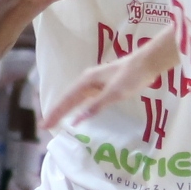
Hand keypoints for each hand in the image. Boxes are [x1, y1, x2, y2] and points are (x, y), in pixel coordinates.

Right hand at [41, 44, 167, 134]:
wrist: (147, 63)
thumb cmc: (131, 77)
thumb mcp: (114, 93)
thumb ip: (95, 106)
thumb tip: (77, 120)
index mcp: (86, 81)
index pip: (66, 100)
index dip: (55, 113)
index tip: (44, 125)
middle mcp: (87, 80)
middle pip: (68, 98)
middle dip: (56, 112)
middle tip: (45, 126)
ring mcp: (95, 82)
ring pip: (75, 98)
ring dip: (65, 109)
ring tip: (56, 120)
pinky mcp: (103, 84)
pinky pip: (84, 97)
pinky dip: (77, 106)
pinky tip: (77, 112)